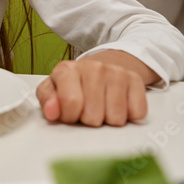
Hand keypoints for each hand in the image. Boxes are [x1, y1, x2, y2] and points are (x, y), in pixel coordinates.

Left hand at [35, 50, 155, 126]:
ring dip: (108, 119)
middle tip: (87, 109)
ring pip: (116, 118)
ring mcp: (116, 72)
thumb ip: (47, 100)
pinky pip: (136, 113)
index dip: (70, 116)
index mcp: (67, 69)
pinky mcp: (135, 80)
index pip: (71, 103)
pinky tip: (118, 104)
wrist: (104, 64)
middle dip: (89, 119)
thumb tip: (51, 112)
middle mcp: (93, 67)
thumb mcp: (53, 88)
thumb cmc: (75, 83)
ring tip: (101, 107)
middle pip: (93, 116)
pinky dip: (128, 115)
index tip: (70, 113)